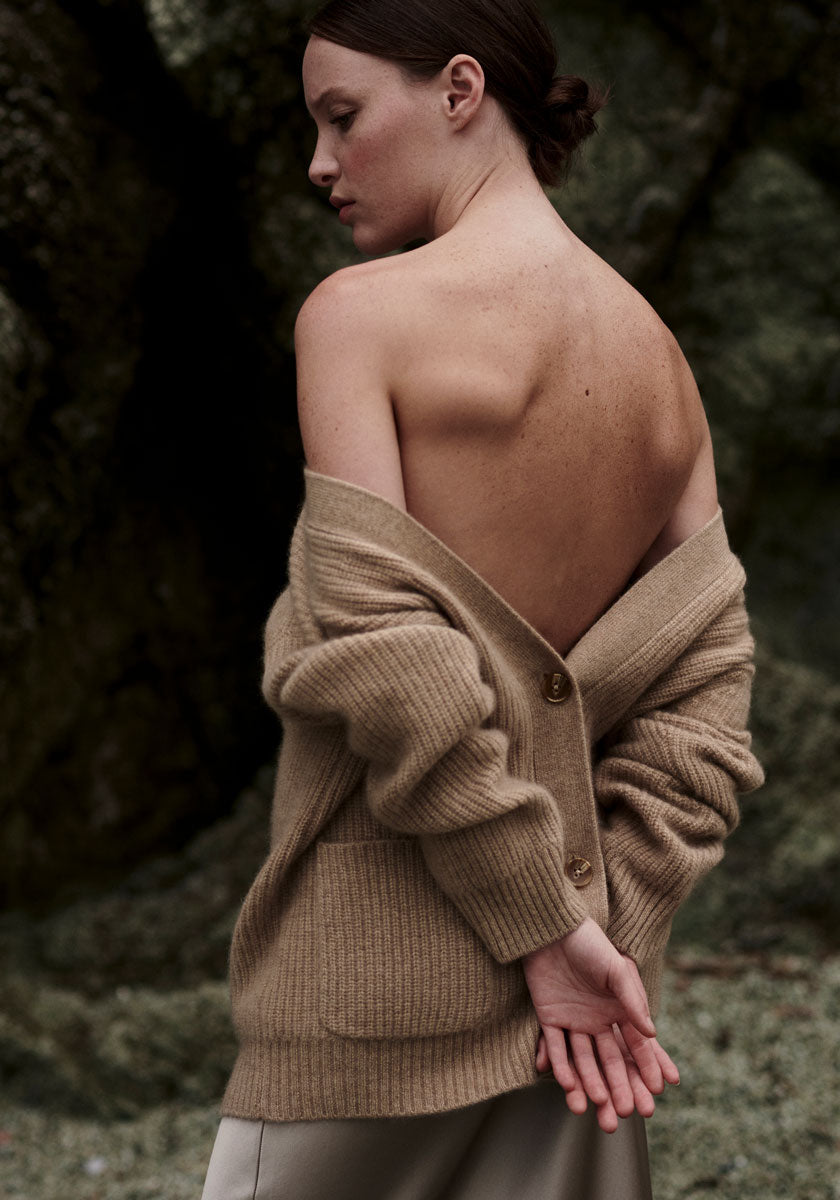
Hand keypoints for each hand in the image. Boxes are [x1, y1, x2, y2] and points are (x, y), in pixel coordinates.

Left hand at [522, 918, 678, 1131]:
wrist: (552, 927)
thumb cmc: (589, 943)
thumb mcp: (616, 969)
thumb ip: (632, 1000)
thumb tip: (652, 1033)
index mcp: (618, 1008)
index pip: (635, 1045)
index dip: (647, 1067)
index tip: (659, 1091)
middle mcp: (598, 1019)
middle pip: (610, 1059)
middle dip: (619, 1086)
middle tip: (627, 1113)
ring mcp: (573, 1020)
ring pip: (583, 1059)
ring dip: (590, 1083)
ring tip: (597, 1107)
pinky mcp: (548, 1016)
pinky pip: (555, 1046)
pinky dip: (560, 1065)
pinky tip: (568, 1085)